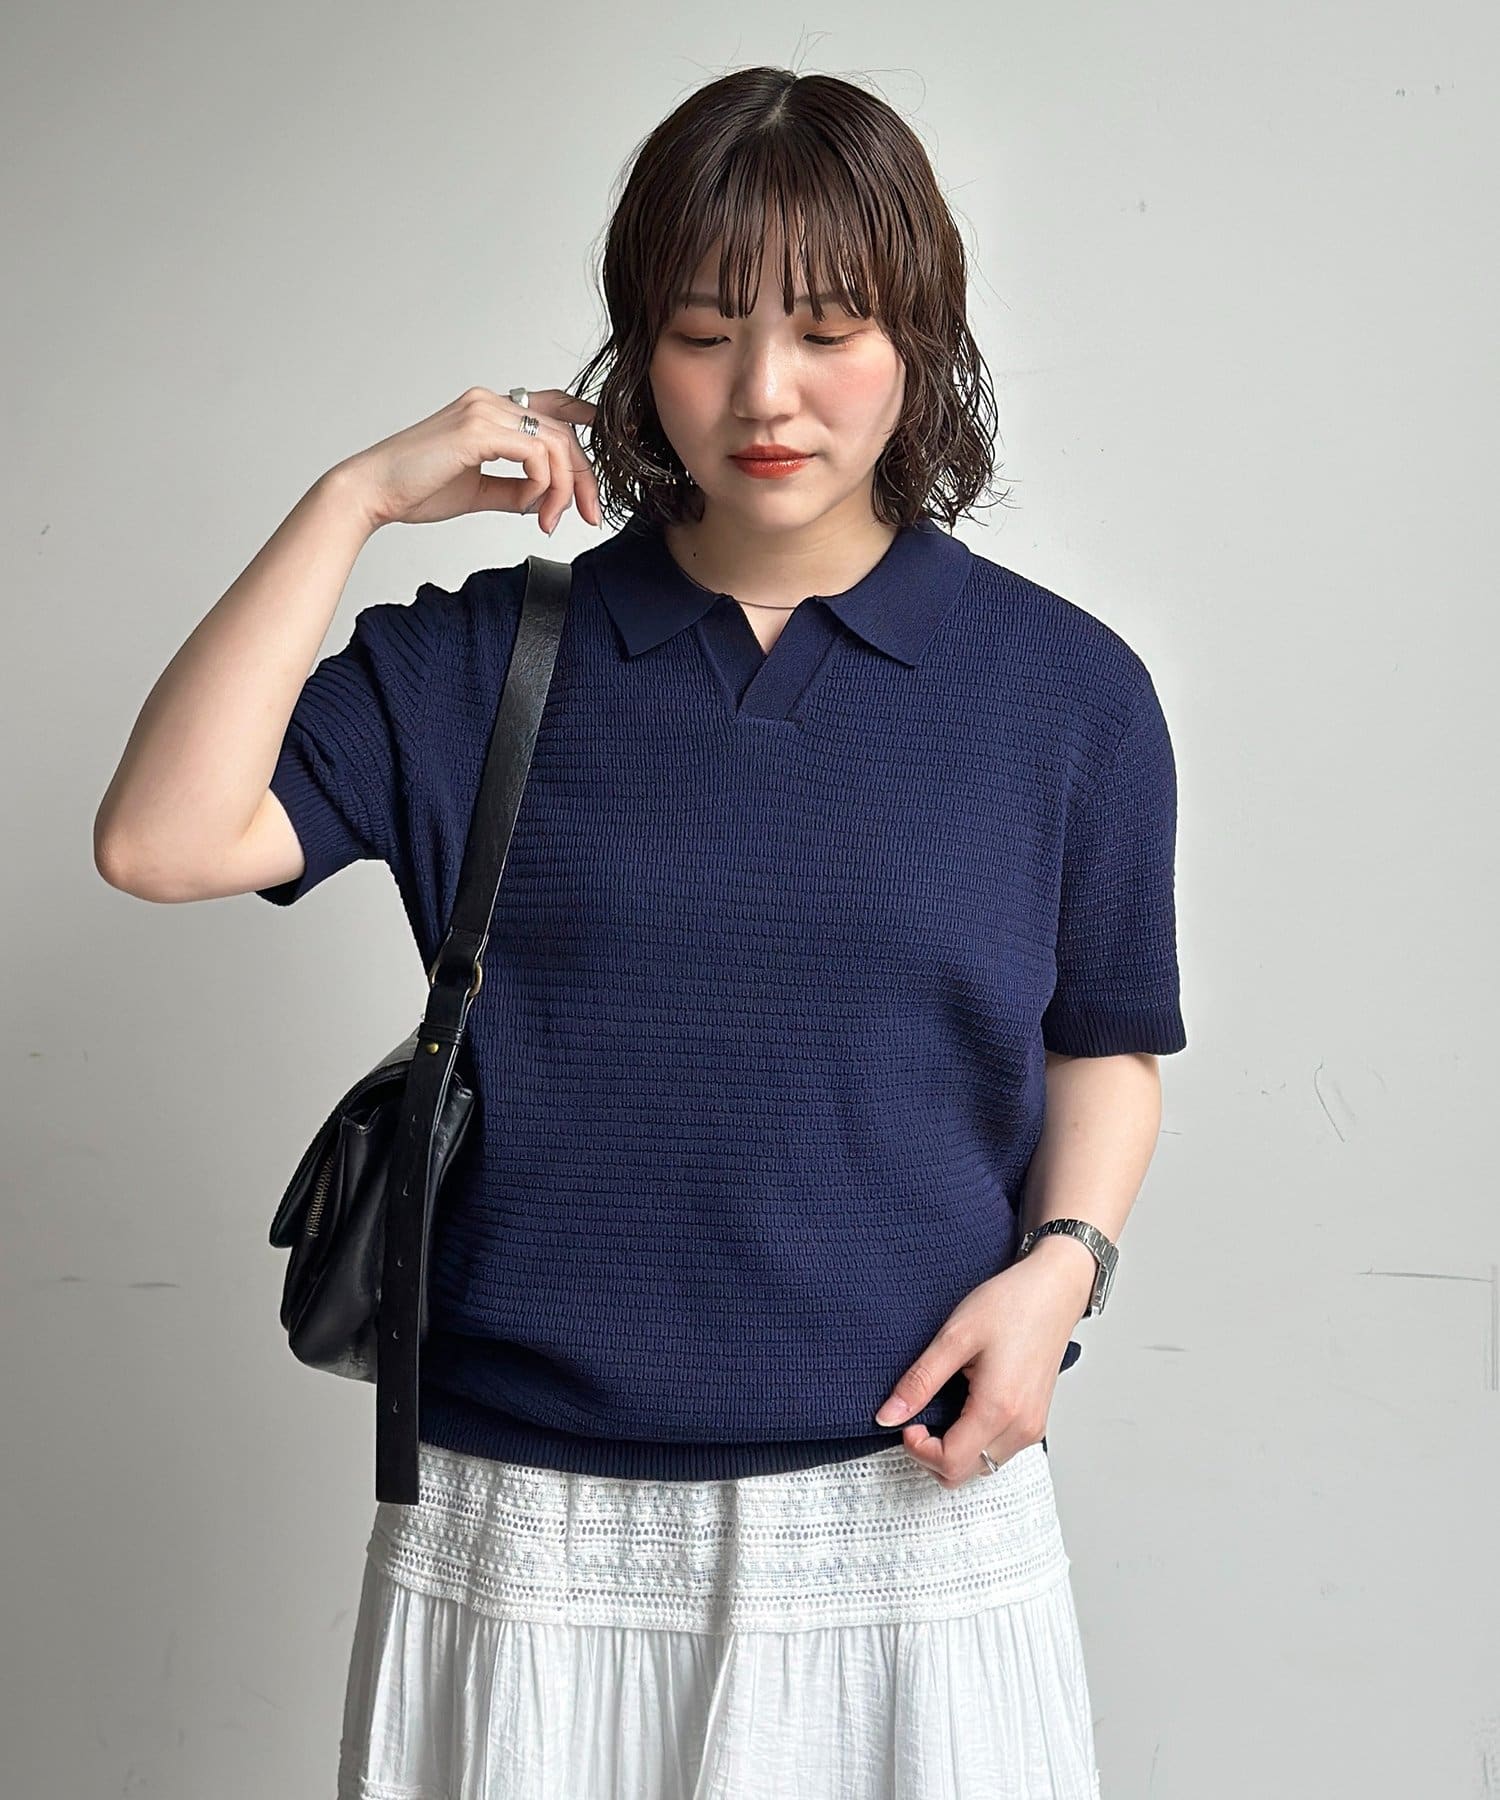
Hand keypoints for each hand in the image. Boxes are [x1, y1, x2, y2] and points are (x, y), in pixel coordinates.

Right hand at [333, 385, 600, 534]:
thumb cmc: (414, 489)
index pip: (552, 404)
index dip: (587, 415)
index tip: (611, 439)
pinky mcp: (479, 429)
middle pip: (564, 430)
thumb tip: (543, 501)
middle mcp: (490, 401)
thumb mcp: (478, 491)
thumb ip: (514, 490)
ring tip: (551, 520)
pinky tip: (531, 508)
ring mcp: (485, 410)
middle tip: (590, 516)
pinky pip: (537, 454)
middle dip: (584, 477)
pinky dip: (544, 485)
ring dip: (564, 489)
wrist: (373, 491)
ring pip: (556, 442)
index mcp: (489, 410)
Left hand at [872, 1248, 1091, 1489]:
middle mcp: (1021, 1428)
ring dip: (953, 1449)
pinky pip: (998, 1451)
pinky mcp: (1036, 1421)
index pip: (950, 1463)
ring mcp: (1032, 1428)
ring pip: (981, 1466)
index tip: (907, 1422)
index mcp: (998, 1408)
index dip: (918, 1450)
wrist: (1054, 1290)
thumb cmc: (1010, 1304)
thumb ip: (919, 1382)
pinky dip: (974, 1441)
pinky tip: (964, 1407)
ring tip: (942, 1407)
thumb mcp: (954, 1336)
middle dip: (932, 1454)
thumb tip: (888, 1416)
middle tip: (919, 1416)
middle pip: (964, 1473)